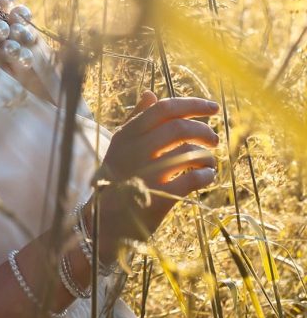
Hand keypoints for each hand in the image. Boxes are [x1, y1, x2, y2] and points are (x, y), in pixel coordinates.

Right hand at [94, 91, 219, 251]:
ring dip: (206, 155)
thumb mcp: (119, 146)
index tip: (214, 108)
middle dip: (203, 131)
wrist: (103, 223)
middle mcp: (135, 151)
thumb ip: (135, 119)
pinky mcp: (158, 197)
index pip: (163, 108)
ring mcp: (147, 174)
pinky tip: (207, 175)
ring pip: (189, 153)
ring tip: (209, 161)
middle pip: (179, 128)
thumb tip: (150, 93)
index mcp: (127, 135)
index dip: (192, 104)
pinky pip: (192, 179)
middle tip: (213, 139)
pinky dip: (206, 174)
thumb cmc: (115, 180)